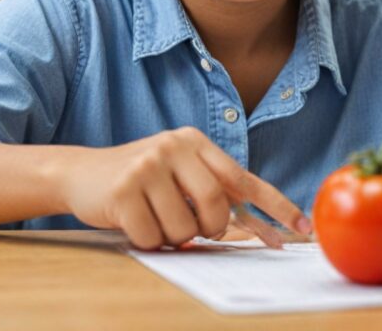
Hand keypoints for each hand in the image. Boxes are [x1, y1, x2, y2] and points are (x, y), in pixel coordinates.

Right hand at [52, 127, 310, 249]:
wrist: (80, 173)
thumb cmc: (140, 179)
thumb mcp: (180, 175)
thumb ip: (216, 194)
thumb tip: (263, 230)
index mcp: (194, 142)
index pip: (243, 178)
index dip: (275, 206)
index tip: (301, 229)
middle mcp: (173, 147)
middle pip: (216, 206)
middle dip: (209, 228)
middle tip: (192, 227)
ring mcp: (147, 166)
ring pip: (185, 227)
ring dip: (172, 235)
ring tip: (154, 216)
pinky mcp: (124, 190)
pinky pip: (153, 237)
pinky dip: (147, 240)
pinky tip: (132, 219)